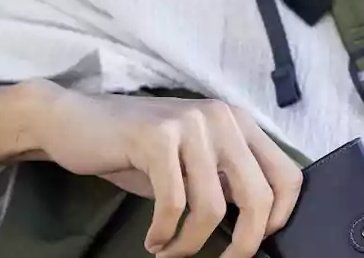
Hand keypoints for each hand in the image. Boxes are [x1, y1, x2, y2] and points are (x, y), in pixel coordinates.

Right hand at [26, 83, 302, 257]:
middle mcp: (222, 118)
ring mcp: (190, 124)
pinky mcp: (157, 137)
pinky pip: (174, 203)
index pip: (289, 175)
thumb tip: (257, 228)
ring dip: (190, 244)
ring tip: (170, 251)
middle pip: (259, 196)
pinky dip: (164, 233)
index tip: (255, 242)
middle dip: (243, 244)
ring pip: (212, 207)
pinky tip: (153, 239)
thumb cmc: (137, 150)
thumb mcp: (192, 162)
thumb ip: (225, 182)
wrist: (75, 121)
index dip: (279, 218)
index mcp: (239, 123)